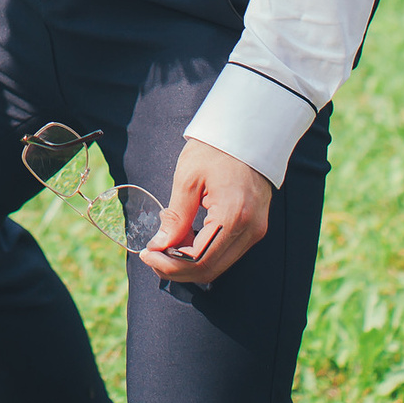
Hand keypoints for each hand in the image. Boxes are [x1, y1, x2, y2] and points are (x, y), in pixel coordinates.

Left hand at [143, 139, 272, 285]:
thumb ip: (175, 218)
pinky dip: (203, 254)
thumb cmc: (215, 150)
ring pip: (219, 265)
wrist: (245, 133)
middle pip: (210, 269)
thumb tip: (160, 246)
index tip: (148, 254)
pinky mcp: (255, 228)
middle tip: (152, 257)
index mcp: (233, 216)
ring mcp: (255, 230)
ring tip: (165, 248)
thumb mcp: (188, 179)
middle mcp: (250, 230)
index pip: (199, 259)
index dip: (169, 264)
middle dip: (177, 269)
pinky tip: (185, 241)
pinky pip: (227, 253)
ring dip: (189, 264)